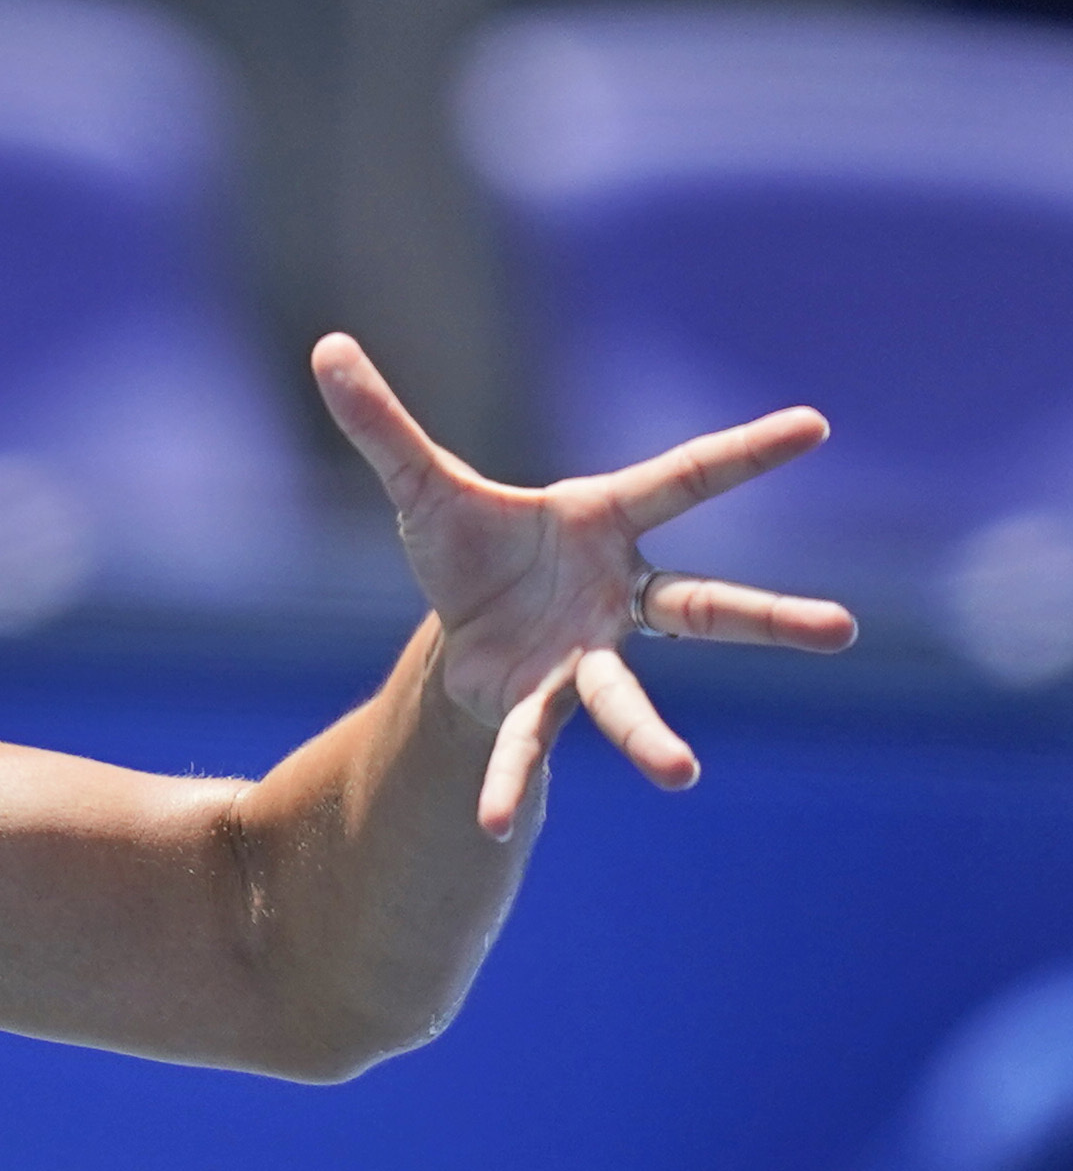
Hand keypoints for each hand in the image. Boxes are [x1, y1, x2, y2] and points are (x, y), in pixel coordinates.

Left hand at [312, 333, 858, 841]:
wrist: (456, 623)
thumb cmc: (469, 545)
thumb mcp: (420, 483)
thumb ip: (381, 422)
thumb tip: (327, 346)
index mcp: (603, 522)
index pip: (686, 478)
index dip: (748, 451)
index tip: (817, 424)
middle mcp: (615, 595)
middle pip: (705, 606)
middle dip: (770, 620)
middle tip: (843, 630)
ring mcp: (586, 654)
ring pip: (628, 696)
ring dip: (648, 736)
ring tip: (680, 775)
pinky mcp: (539, 701)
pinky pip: (525, 745)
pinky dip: (505, 780)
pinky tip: (491, 824)